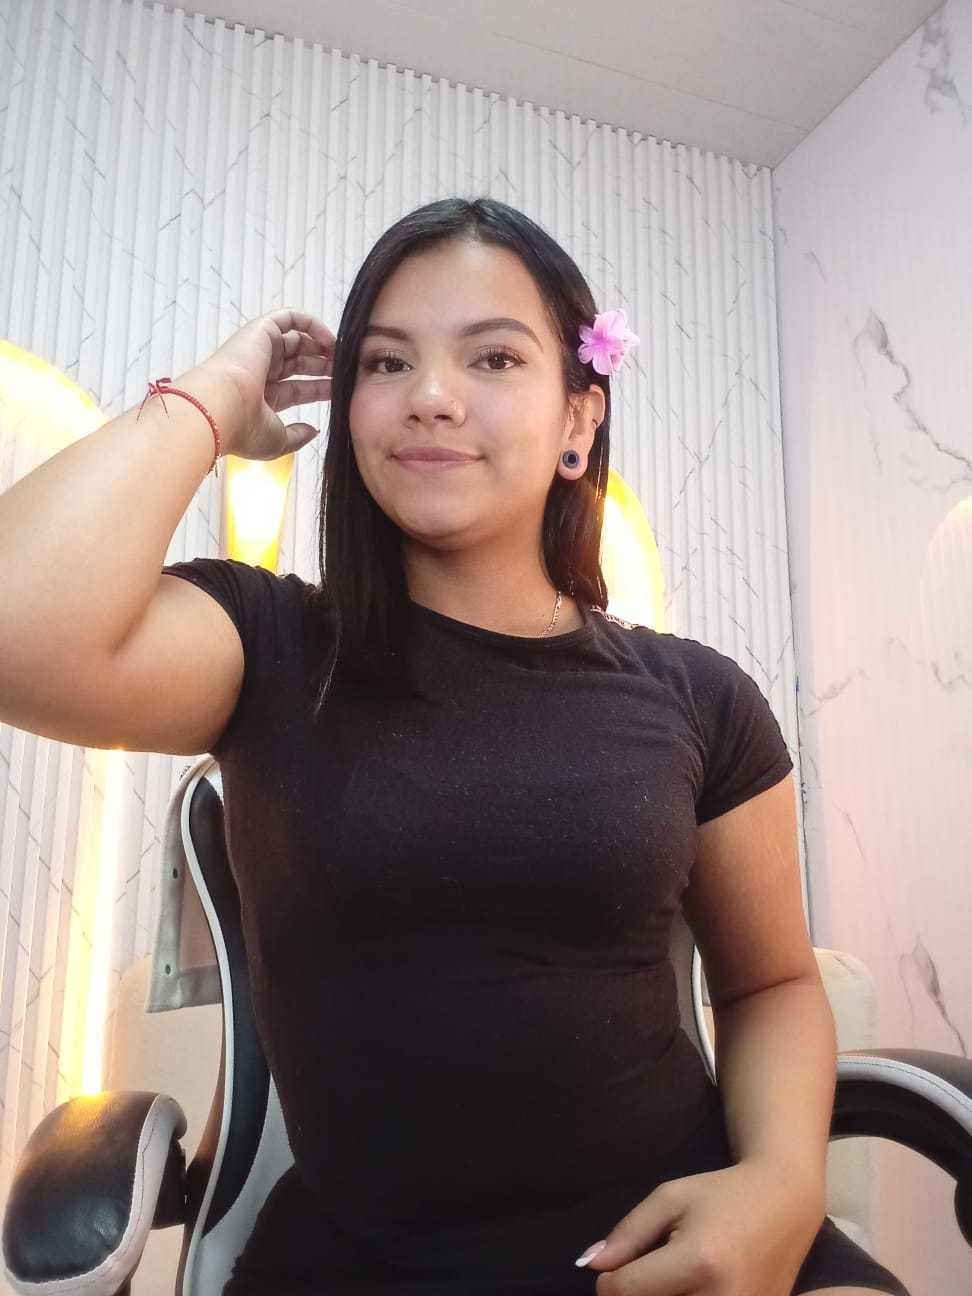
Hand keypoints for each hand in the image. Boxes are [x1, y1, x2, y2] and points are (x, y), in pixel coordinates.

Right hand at [199, 308, 335, 460]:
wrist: (220, 409)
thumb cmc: (244, 429)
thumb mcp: (277, 442)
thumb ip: (297, 436)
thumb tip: (313, 430)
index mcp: (260, 398)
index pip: (296, 389)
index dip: (319, 389)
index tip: (341, 391)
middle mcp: (259, 372)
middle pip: (298, 364)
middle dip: (323, 367)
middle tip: (344, 372)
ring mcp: (258, 351)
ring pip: (296, 341)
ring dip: (321, 346)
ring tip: (341, 356)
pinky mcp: (260, 331)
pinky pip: (288, 318)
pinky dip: (310, 323)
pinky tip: (329, 340)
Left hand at [578, 1159, 824, 1294]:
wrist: (787, 1205)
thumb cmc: (724, 1194)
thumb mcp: (670, 1198)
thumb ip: (628, 1234)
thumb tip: (591, 1266)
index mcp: (697, 1263)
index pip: (626, 1291)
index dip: (607, 1280)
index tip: (613, 1266)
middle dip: (634, 1295)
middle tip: (641, 1275)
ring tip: (667, 1280)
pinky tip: (690, 1289)